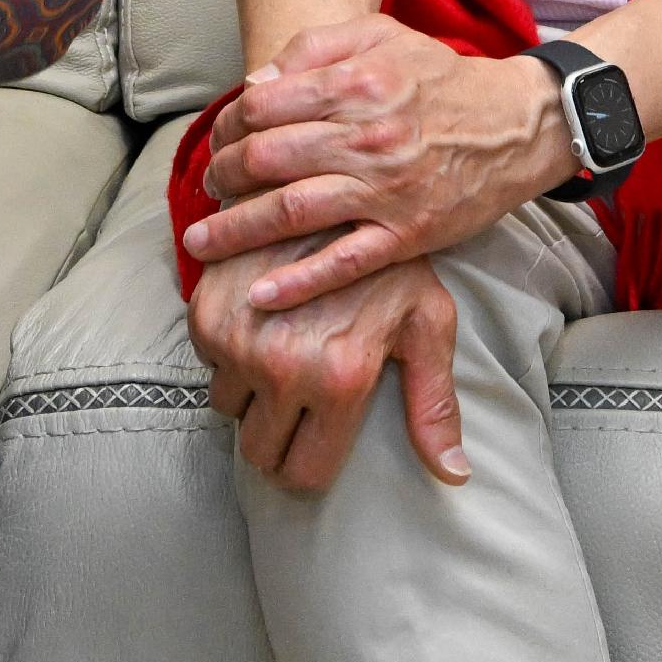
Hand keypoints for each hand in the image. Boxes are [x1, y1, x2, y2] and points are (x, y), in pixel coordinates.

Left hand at [182, 18, 569, 311]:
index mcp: (357, 82)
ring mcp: (386, 190)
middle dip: (221, 178)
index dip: (226, 126)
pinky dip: (298, 282)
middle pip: (265, 159)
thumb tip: (254, 85)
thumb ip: (314, 48)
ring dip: (235, 232)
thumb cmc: (441, 79)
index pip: (262, 106)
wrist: (517, 124)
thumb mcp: (382, 36)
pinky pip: (343, 263)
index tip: (217, 141)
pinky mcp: (407, 234)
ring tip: (202, 244)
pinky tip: (260, 294)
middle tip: (208, 189)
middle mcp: (367, 136)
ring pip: (291, 212)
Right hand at [189, 245, 468, 494]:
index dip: (310, 464)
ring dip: (251, 394)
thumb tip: (454, 475)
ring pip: (229, 409)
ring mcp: (239, 342)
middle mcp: (283, 369)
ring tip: (283, 353)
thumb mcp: (427, 323)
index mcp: (340, 380)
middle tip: (299, 401)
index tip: (315, 443)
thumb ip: (435, 405)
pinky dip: (230, 354)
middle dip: (278, 435)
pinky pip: (208, 366)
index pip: (303, 474)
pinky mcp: (206, 315)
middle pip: (259, 451)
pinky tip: (262, 322)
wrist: (329, 185)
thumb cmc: (390, 260)